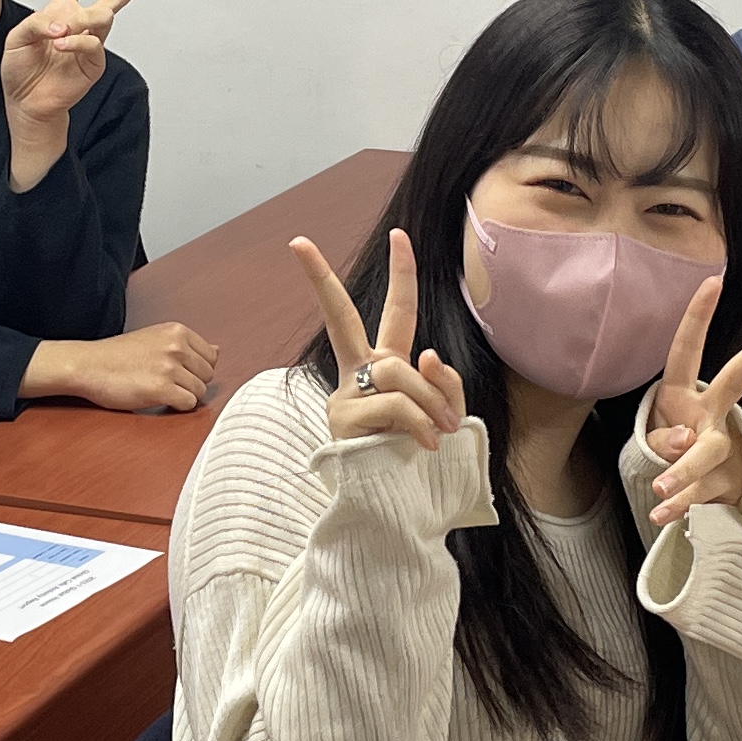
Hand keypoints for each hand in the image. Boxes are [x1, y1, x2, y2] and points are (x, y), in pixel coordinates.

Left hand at [1, 0, 163, 179]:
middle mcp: (79, 22)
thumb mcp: (17, 38)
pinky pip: (93, 42)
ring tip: (61, 35)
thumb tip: (64, 23)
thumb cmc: (19, 70)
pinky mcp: (94, 61)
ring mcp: (90, 42)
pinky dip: (76, 41)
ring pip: (105, 14)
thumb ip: (38, 23)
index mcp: (60, 10)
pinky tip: (62, 45)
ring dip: (83, 19)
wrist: (26, 102)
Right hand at [28, 321, 216, 412]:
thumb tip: (217, 350)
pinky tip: (158, 399)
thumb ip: (186, 344)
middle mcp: (176, 346)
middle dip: (191, 382)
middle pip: (208, 375)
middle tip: (167, 383)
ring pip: (199, 391)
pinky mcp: (161, 389)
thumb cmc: (117, 355)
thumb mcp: (155, 338)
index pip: (211, 356)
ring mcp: (169, 367)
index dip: (196, 369)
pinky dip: (176, 406)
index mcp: (176, 331)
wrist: (87, 365)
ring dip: (182, 395)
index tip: (179, 372)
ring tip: (159, 390)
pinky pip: (188, 403)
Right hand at [294, 227, 465, 451]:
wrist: (396, 507)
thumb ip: (441, 381)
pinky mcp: (344, 420)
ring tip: (443, 429)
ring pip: (396, 370)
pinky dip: (420, 422)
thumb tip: (428, 358)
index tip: (399, 233)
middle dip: (321, 279)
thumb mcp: (443, 412)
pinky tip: (428, 443)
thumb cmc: (418, 457)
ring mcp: (346, 396)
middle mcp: (359, 373)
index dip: (401, 273)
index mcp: (384, 365)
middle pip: (340, 317)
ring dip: (429, 399)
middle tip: (298, 243)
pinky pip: (394, 404)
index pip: (394, 312)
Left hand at [644, 275, 741, 526]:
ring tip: (661, 488)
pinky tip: (660, 515)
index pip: (688, 349)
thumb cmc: (670, 444)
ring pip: (706, 451)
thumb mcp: (656, 436)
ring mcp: (715, 447)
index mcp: (683, 393)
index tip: (714, 280)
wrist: (701, 489)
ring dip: (682, 469)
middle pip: (733, 381)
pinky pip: (696, 492)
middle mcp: (706, 414)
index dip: (699, 316)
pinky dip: (677, 505)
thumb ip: (664, 437)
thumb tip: (685, 440)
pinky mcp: (717, 481)